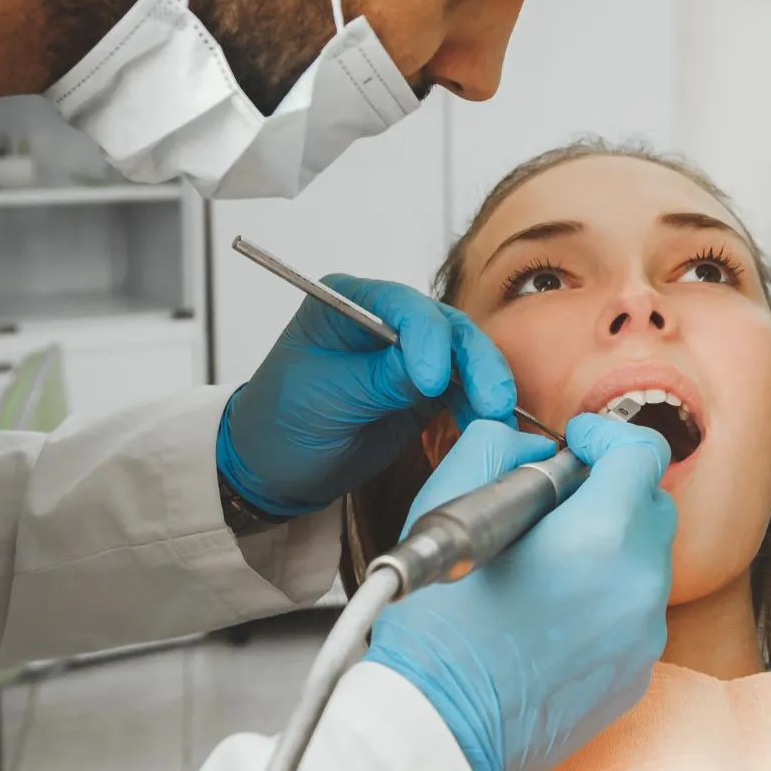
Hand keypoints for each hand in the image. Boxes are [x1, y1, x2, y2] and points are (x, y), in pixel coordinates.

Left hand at [218, 275, 515, 516]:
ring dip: (486, 384)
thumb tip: (436, 371)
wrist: (274, 467)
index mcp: (348, 303)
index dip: (426, 338)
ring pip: (465, 356)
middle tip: (490, 399)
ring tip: (496, 417)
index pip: (401, 306)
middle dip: (473, 361)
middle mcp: (385, 320)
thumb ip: (379, 380)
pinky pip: (465, 390)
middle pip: (445, 326)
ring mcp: (409, 354)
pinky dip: (479, 407)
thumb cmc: (279, 423)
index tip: (431, 381)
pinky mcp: (426, 390)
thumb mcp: (322, 398)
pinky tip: (487, 426)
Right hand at [367, 414, 676, 770]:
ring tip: (544, 568)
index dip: (606, 437)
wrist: (438, 728)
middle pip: (652, 506)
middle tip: (554, 506)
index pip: (643, 454)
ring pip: (645, 564)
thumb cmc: (436, 626)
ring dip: (608, 549)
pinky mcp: (635, 678)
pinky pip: (635, 616)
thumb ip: (498, 449)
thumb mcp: (447, 507)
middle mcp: (638, 585)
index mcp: (601, 535)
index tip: (575, 445)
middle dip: (611, 491)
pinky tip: (550, 617)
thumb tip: (534, 449)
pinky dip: (605, 602)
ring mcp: (644, 638)